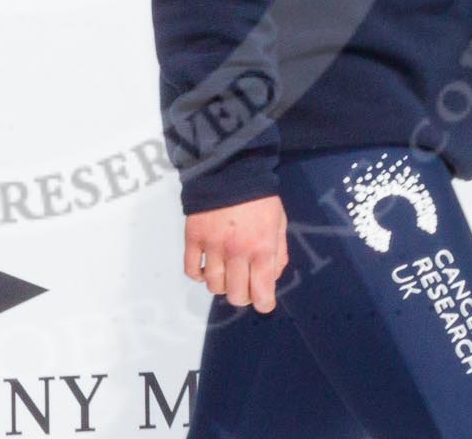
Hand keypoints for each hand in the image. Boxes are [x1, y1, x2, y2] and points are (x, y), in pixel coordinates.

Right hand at [184, 193, 286, 313]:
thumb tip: (271, 277)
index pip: (262, 294)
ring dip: (221, 285)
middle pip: (236, 295)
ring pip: (214, 286)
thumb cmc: (259, 197)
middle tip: (244, 284)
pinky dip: (198, 275)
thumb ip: (279, 252)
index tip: (263, 299)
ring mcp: (212, 246)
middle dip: (243, 296)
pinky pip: (191, 270)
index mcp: (262, 249)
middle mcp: (237, 253)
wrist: (229, 168)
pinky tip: (206, 267)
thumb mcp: (279, 222)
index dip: (264, 303)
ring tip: (225, 273)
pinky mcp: (193, 237)